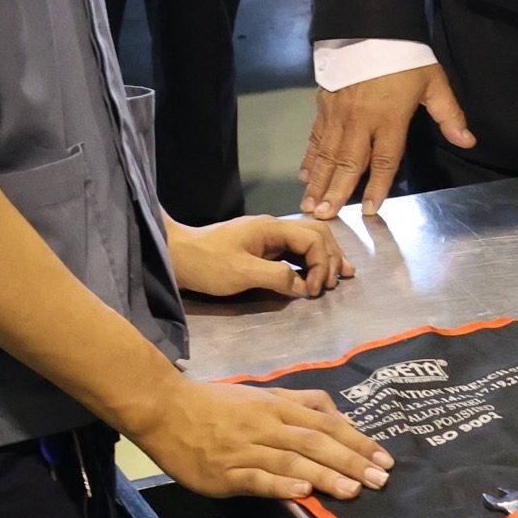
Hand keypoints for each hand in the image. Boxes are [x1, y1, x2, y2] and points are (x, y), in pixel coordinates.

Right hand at [129, 377, 392, 502]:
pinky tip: (301, 492)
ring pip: (291, 460)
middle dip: (351, 460)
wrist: (166, 408)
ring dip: (324, 475)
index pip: (326, 424)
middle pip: (316, 442)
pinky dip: (280, 484)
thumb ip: (300, 402)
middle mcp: (267, 425)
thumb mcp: (263, 394)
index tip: (383, 458)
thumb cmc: (217, 402)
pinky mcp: (224, 471)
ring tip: (353, 490)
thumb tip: (337, 415)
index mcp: (278, 406)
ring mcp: (246, 448)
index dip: (357, 440)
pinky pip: (256, 478)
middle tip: (380, 479)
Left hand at [169, 214, 353, 298]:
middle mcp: (275, 227)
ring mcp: (269, 237)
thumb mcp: (241, 273)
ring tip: (340, 275)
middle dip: (330, 257)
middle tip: (335, 283)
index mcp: (272, 228)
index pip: (312, 239)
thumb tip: (301, 286)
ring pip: (308, 241)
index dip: (320, 264)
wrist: (177, 256)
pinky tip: (316, 274)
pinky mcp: (263, 248)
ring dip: (325, 258)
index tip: (312, 290)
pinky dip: (310, 261)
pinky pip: (295, 251)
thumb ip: (275, 277)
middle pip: (317, 234)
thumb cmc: (207, 263)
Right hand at [300, 64, 474, 219]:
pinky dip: (309, 157)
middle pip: (347, 162)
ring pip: (326, 153)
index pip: (383, 160)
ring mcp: (338, 114)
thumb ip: (449, 114)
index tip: (369, 210)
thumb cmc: (405, 57)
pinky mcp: (324, 105)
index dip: (377, 186)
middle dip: (335, 191)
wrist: (371, 26)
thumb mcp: (434, 82)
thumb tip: (468, 141)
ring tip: (309, 204)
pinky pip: (315, 136)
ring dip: (317, 181)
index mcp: (389, 118)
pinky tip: (304, 175)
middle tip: (323, 217)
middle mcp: (360, 120)